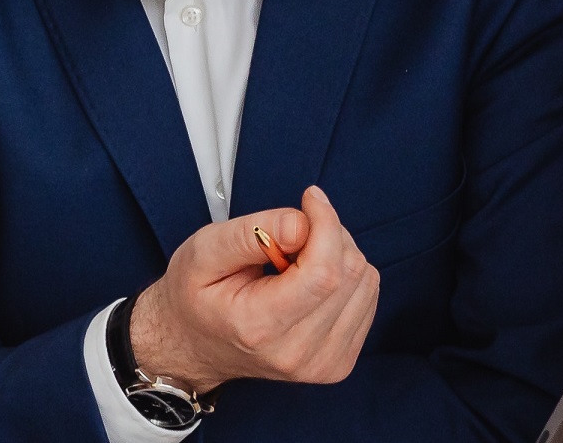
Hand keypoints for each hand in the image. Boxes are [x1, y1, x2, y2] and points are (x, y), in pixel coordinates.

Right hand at [129, 185, 379, 394]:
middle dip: (329, 233)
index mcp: (260, 328)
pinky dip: (348, 275)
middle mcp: (297, 354)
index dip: (326, 223)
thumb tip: (302, 223)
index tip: (309, 198)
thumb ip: (250, 233)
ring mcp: (322, 365)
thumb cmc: (196, 295)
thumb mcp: (203, 250)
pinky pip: (368, 296)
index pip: (324, 273)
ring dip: (340, 253)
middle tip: (294, 233)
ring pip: (365, 281)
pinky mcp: (339, 363)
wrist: (194, 346)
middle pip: (349, 273)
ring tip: (299, 259)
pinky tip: (314, 280)